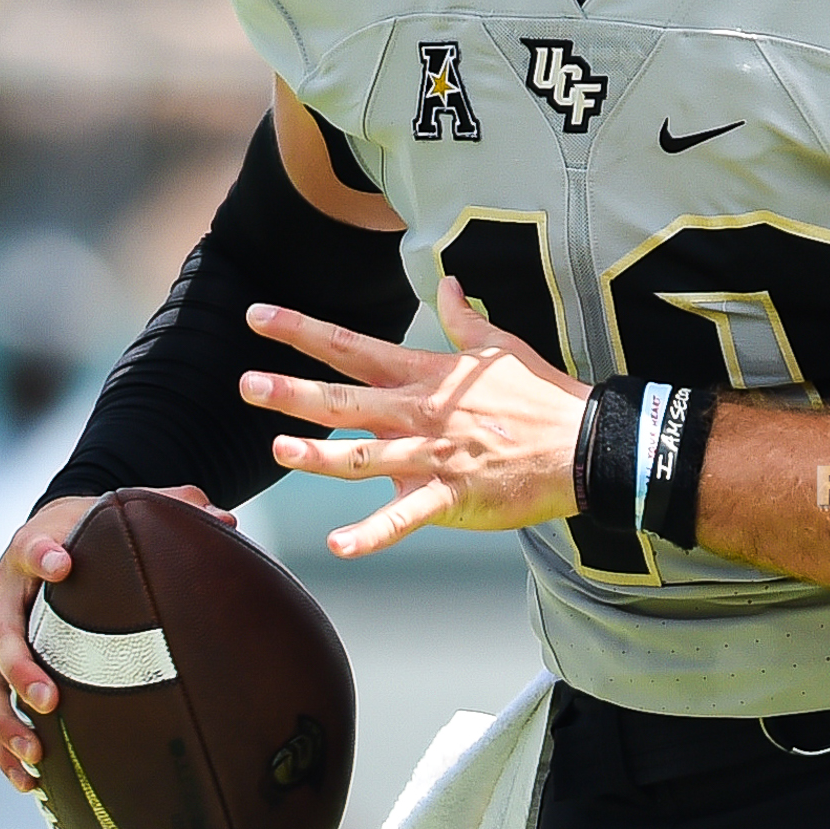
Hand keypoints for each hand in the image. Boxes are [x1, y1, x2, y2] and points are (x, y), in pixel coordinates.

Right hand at [0, 485, 229, 788]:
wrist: (51, 540)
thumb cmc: (95, 527)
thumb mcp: (130, 505)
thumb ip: (173, 507)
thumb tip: (228, 522)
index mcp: (34, 547)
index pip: (32, 546)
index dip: (43, 556)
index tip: (61, 564)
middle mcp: (5, 595)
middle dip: (21, 668)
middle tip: (51, 698)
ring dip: (6, 721)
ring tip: (35, 752)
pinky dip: (6, 747)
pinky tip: (31, 782)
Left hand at [241, 277, 589, 558]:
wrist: (583, 445)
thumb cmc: (540, 394)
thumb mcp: (498, 345)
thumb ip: (463, 316)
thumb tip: (449, 281)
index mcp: (424, 375)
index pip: (350, 347)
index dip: (301, 330)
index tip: (258, 316)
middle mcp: (419, 413)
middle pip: (345, 401)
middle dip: (293, 393)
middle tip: (246, 385)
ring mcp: (432, 457)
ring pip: (365, 458)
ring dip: (319, 456)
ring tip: (279, 450)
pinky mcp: (450, 498)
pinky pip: (404, 519)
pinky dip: (371, 535)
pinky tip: (337, 547)